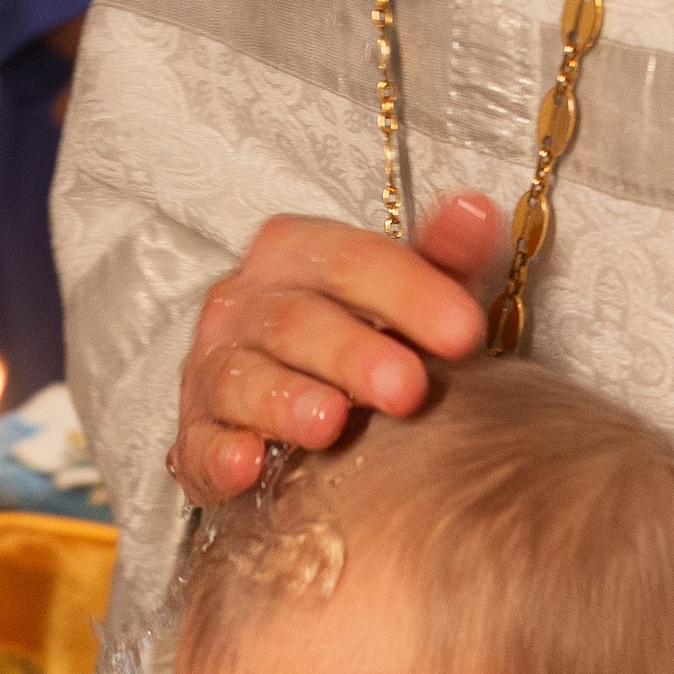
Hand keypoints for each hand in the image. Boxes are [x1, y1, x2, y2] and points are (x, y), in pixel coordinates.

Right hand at [172, 193, 502, 504]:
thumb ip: (442, 257)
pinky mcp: (195, 435)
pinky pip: (199, 446)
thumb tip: (477, 210)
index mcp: (293, 252)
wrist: (301, 389)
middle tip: (408, 388)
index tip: (465, 332)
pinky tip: (246, 463)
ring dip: (285, 401)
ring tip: (330, 422)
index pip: (351, 261)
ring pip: (243, 379)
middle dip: (352, 354)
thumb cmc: (365, 331)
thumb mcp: (409, 292)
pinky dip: (219, 456)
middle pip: (298, 322)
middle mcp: (242, 303)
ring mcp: (213, 368)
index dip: (409, 293)